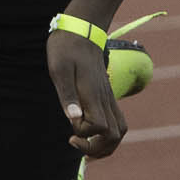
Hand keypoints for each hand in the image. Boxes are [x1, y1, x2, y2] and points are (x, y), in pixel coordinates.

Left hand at [47, 29, 125, 158]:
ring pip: (120, 131)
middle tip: (76, 143)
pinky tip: (91, 132)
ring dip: (105, 145)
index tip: (68, 131)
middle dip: (97, 148)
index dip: (85, 135)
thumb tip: (74, 119)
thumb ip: (67, 96)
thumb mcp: (59, 70)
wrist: (81, 31)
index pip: (99, 127)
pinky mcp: (107, 96)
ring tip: (86, 145)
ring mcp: (109, 98)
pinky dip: (108, 135)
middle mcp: (105, 99)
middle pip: (115, 136)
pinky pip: (117, 122)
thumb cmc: (66, 49)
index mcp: (93, 94)